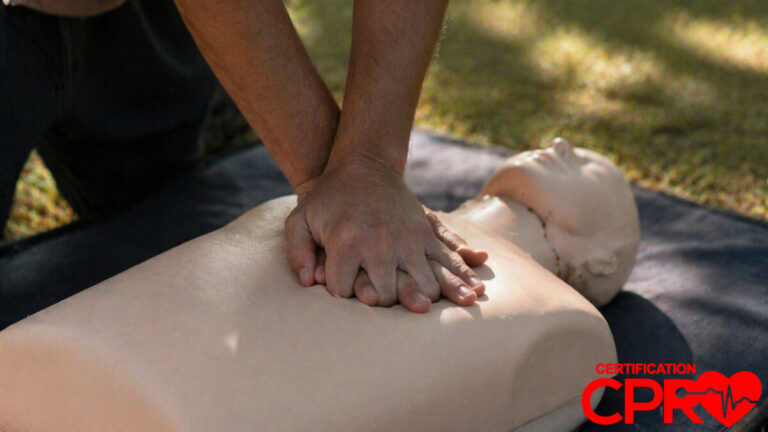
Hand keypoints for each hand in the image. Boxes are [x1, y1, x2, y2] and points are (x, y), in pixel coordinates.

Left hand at [284, 155, 486, 310]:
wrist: (362, 165)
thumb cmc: (327, 199)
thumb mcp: (300, 220)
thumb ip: (298, 253)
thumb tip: (309, 284)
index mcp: (347, 242)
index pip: (344, 290)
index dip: (340, 292)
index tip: (341, 287)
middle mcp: (380, 243)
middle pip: (387, 295)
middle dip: (382, 301)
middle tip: (381, 299)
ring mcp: (407, 238)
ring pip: (425, 284)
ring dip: (426, 299)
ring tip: (436, 310)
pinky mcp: (424, 232)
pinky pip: (447, 259)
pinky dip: (461, 277)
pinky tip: (473, 292)